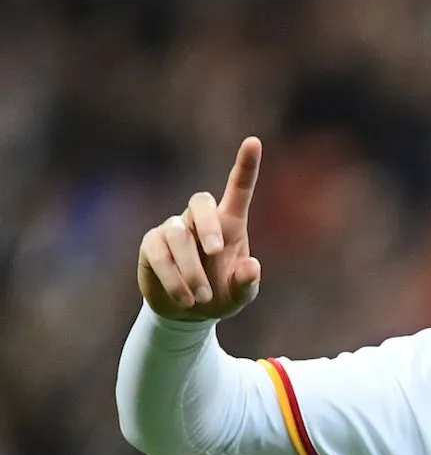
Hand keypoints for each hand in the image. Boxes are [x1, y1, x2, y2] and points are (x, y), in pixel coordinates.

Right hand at [137, 137, 263, 320]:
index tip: (254, 141)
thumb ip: (248, 282)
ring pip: (178, 234)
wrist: (189, 313)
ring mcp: (173, 229)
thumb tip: (252, 266)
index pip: (238, 189)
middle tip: (217, 251)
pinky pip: (159, 254)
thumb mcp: (240, 295)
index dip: (246, 165)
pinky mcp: (152, 245)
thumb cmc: (221, 295)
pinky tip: (186, 298)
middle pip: (201, 201)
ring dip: (192, 268)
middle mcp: (200, 221)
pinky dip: (174, 277)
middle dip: (208, 224)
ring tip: (203, 297)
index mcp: (230, 224)